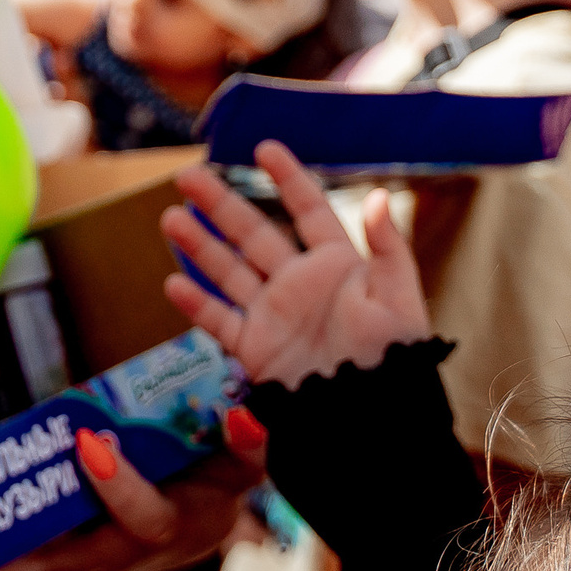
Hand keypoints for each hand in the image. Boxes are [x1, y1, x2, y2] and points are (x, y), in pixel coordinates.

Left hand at [0, 408, 268, 570]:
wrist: (211, 517)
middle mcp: (133, 554)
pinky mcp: (78, 554)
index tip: (91, 443)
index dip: (122, 487)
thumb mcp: (246, 459)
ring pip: (47, 568)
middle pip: (77, 562)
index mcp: (177, 526)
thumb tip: (243, 415)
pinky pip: (35, 561)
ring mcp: (101, 560)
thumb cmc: (222, 477)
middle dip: (29, 562)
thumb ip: (251, 441)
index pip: (148, 516)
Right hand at [161, 141, 431, 386]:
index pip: (309, 210)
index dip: (288, 179)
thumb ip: (388, 250)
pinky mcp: (257, 349)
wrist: (370, 421)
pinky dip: (198, 303)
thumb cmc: (393, 362)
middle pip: (253, 233)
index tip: (263, 148)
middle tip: (187, 175)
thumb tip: (380, 197)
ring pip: (229, 271)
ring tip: (170, 218)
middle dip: (220, 204)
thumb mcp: (399, 302)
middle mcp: (299, 283)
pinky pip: (221, 321)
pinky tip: (173, 283)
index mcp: (337, 266)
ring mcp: (274, 314)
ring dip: (200, 245)